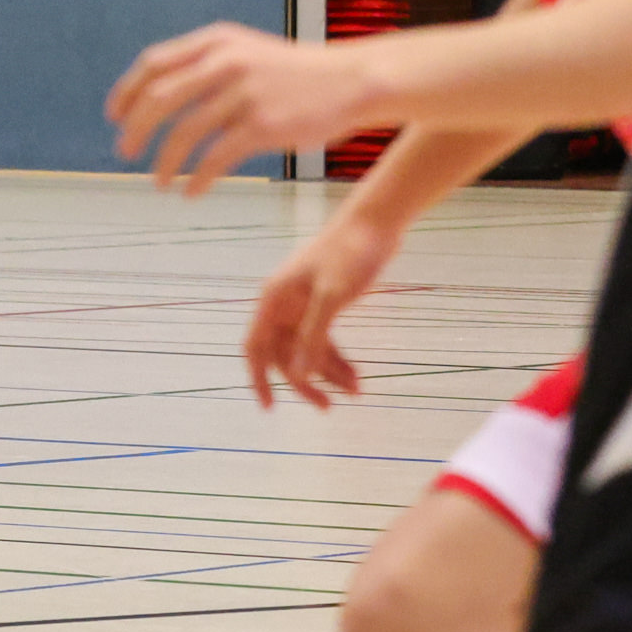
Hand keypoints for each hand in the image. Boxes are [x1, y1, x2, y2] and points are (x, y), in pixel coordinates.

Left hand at [105, 21, 379, 195]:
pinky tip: (192, 192)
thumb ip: (207, 65)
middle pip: (159, 99)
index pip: (153, 63)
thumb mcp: (248, 51)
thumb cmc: (297, 74)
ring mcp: (243, 93)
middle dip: (134, 129)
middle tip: (124, 153)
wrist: (354, 81)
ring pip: (183, 133)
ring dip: (165, 162)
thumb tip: (158, 95)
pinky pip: (214, 158)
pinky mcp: (262, 125)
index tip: (115, 117)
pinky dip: (197, 179)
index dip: (127, 92)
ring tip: (160, 182)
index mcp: (216, 42)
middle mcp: (225, 62)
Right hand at [242, 211, 402, 408]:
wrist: (375, 222)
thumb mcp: (332, 296)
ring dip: (327, 372)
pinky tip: (355, 374)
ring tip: (356, 391)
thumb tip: (298, 377)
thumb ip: (313, 336)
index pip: (255, 348)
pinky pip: (324, 338)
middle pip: (285, 355)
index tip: (269, 409)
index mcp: (274, 300)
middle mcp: (283, 305)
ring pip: (307, 349)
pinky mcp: (324, 302)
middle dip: (304, 383)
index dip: (259, 379)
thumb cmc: (349, 254)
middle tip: (327, 407)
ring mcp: (303, 304)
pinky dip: (338, 357)